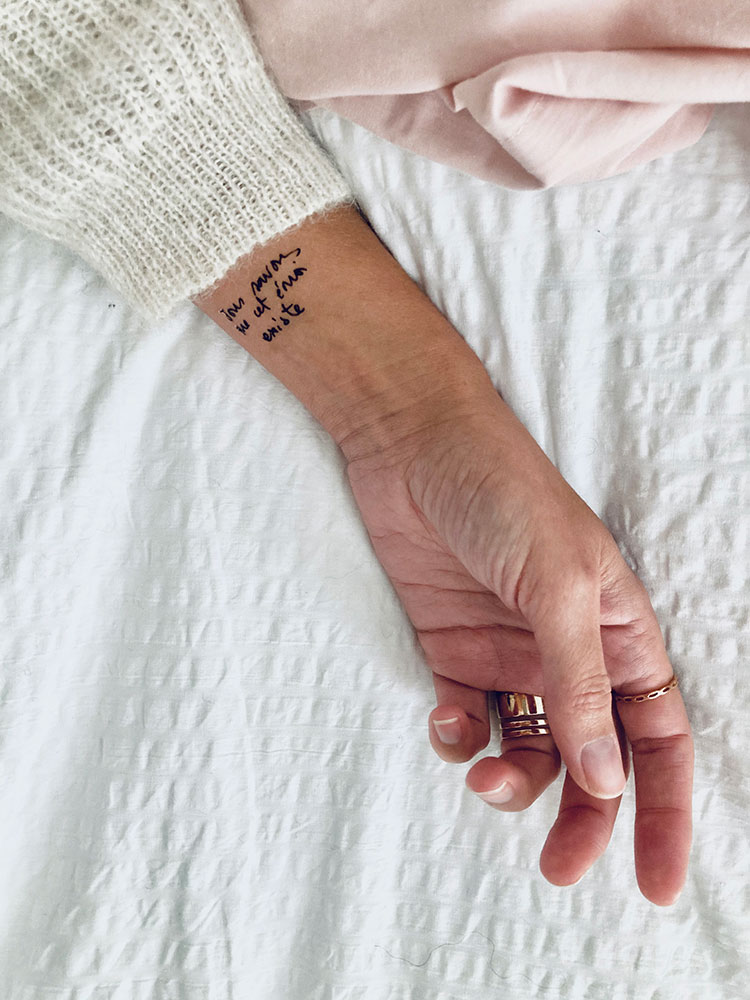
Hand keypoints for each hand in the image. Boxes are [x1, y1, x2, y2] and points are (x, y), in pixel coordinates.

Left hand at [193, 203, 692, 903]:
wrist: (411, 445)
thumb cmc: (503, 494)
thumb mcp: (556, 585)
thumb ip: (580, 682)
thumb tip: (607, 777)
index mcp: (618, 631)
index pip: (658, 736)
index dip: (663, 809)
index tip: (655, 883)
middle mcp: (569, 650)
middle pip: (593, 759)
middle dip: (582, 818)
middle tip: (557, 868)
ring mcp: (509, 652)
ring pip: (526, 747)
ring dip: (510, 780)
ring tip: (483, 777)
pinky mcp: (452, 648)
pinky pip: (466, 718)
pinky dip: (457, 736)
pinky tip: (444, 720)